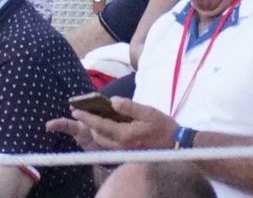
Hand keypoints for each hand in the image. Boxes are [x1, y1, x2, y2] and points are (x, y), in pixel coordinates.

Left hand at [47, 98, 178, 151]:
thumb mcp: (148, 111)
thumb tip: (112, 101)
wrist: (177, 144)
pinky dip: (103, 134)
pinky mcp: (128, 151)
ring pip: (103, 141)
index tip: (75, 111)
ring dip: (94, 130)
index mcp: (125, 134)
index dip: (86, 117)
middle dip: (87, 124)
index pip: (100, 125)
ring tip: (90, 117)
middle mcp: (122, 145)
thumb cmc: (163, 126)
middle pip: (98, 136)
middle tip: (80, 112)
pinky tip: (104, 125)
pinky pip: (110, 144)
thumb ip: (129, 106)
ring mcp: (125, 150)